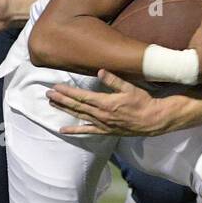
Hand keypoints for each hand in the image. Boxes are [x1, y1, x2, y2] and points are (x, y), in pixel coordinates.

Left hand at [47, 71, 178, 136]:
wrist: (154, 120)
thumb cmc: (143, 102)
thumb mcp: (130, 88)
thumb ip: (113, 80)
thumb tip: (99, 71)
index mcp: (106, 103)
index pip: (81, 97)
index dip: (67, 92)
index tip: (56, 87)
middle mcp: (101, 115)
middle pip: (77, 106)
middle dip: (61, 99)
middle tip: (48, 94)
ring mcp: (102, 124)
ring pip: (79, 117)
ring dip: (65, 110)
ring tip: (52, 104)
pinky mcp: (106, 131)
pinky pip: (88, 131)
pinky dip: (75, 130)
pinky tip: (63, 129)